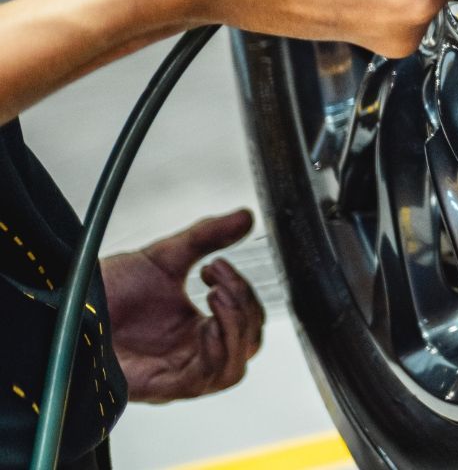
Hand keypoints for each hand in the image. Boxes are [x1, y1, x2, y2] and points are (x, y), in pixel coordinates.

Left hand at [100, 210, 265, 403]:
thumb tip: (244, 217)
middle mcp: (189, 355)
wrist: (64, 304)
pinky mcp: (158, 386)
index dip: (243, 294)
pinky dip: (216, 352)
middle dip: (245, 308)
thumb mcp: (164, 257)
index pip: (245, 325)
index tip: (218, 265)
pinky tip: (208, 324)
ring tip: (218, 295)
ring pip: (232, 368)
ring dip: (236, 329)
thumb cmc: (102, 291)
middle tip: (221, 280)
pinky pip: (203, 380)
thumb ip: (206, 237)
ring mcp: (175, 373)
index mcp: (194, 331)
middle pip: (245, 347)